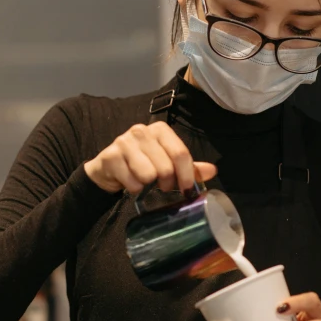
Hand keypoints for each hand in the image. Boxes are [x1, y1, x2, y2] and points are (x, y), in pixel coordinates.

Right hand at [84, 122, 216, 193]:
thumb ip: (188, 167)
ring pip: (148, 175)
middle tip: (162, 187)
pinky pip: (132, 182)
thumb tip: (213, 171)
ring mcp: (123, 142)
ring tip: (143, 182)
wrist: (108, 169)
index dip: (187, 176)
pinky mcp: (110, 156)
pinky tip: (129, 182)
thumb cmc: (141, 164)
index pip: (180, 154)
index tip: (187, 190)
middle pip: (166, 167)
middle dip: (167, 184)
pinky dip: (133, 188)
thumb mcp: (167, 164)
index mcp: (159, 129)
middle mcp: (141, 131)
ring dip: (148, 185)